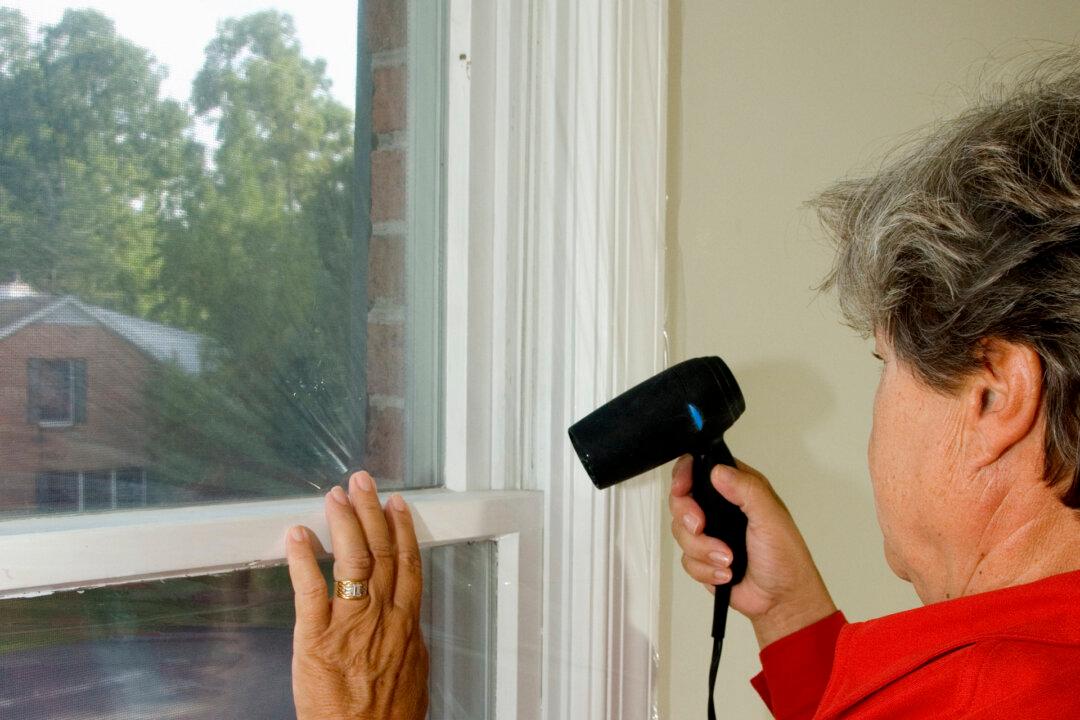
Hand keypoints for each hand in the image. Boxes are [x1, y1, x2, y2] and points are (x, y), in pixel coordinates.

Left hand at [286, 471, 428, 719]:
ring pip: (353, 560)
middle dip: (371, 511)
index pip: (409, 563)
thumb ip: (410, 642)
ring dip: (344, 523)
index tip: (396, 505)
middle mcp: (381, 617)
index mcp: (406, 624)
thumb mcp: (414, 674)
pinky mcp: (316, 639)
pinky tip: (298, 536)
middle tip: (361, 483)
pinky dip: (304, 559)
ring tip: (335, 496)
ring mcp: (349, 625)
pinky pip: (309, 590)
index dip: (402, 529)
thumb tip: (410, 624)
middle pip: (382, 551)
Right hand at [669, 456, 836, 647]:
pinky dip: (706, 569)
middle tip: (702, 528)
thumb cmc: (785, 558)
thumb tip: (719, 472)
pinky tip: (726, 572)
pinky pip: (686, 560)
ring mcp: (711, 533)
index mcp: (738, 489)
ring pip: (681, 532)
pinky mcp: (703, 557)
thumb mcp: (771, 517)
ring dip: (703, 550)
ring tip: (728, 558)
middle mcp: (721, 508)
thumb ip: (747, 490)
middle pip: (681, 500)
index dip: (684, 475)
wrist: (781, 600)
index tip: (682, 489)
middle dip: (688, 517)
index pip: (700, 469)